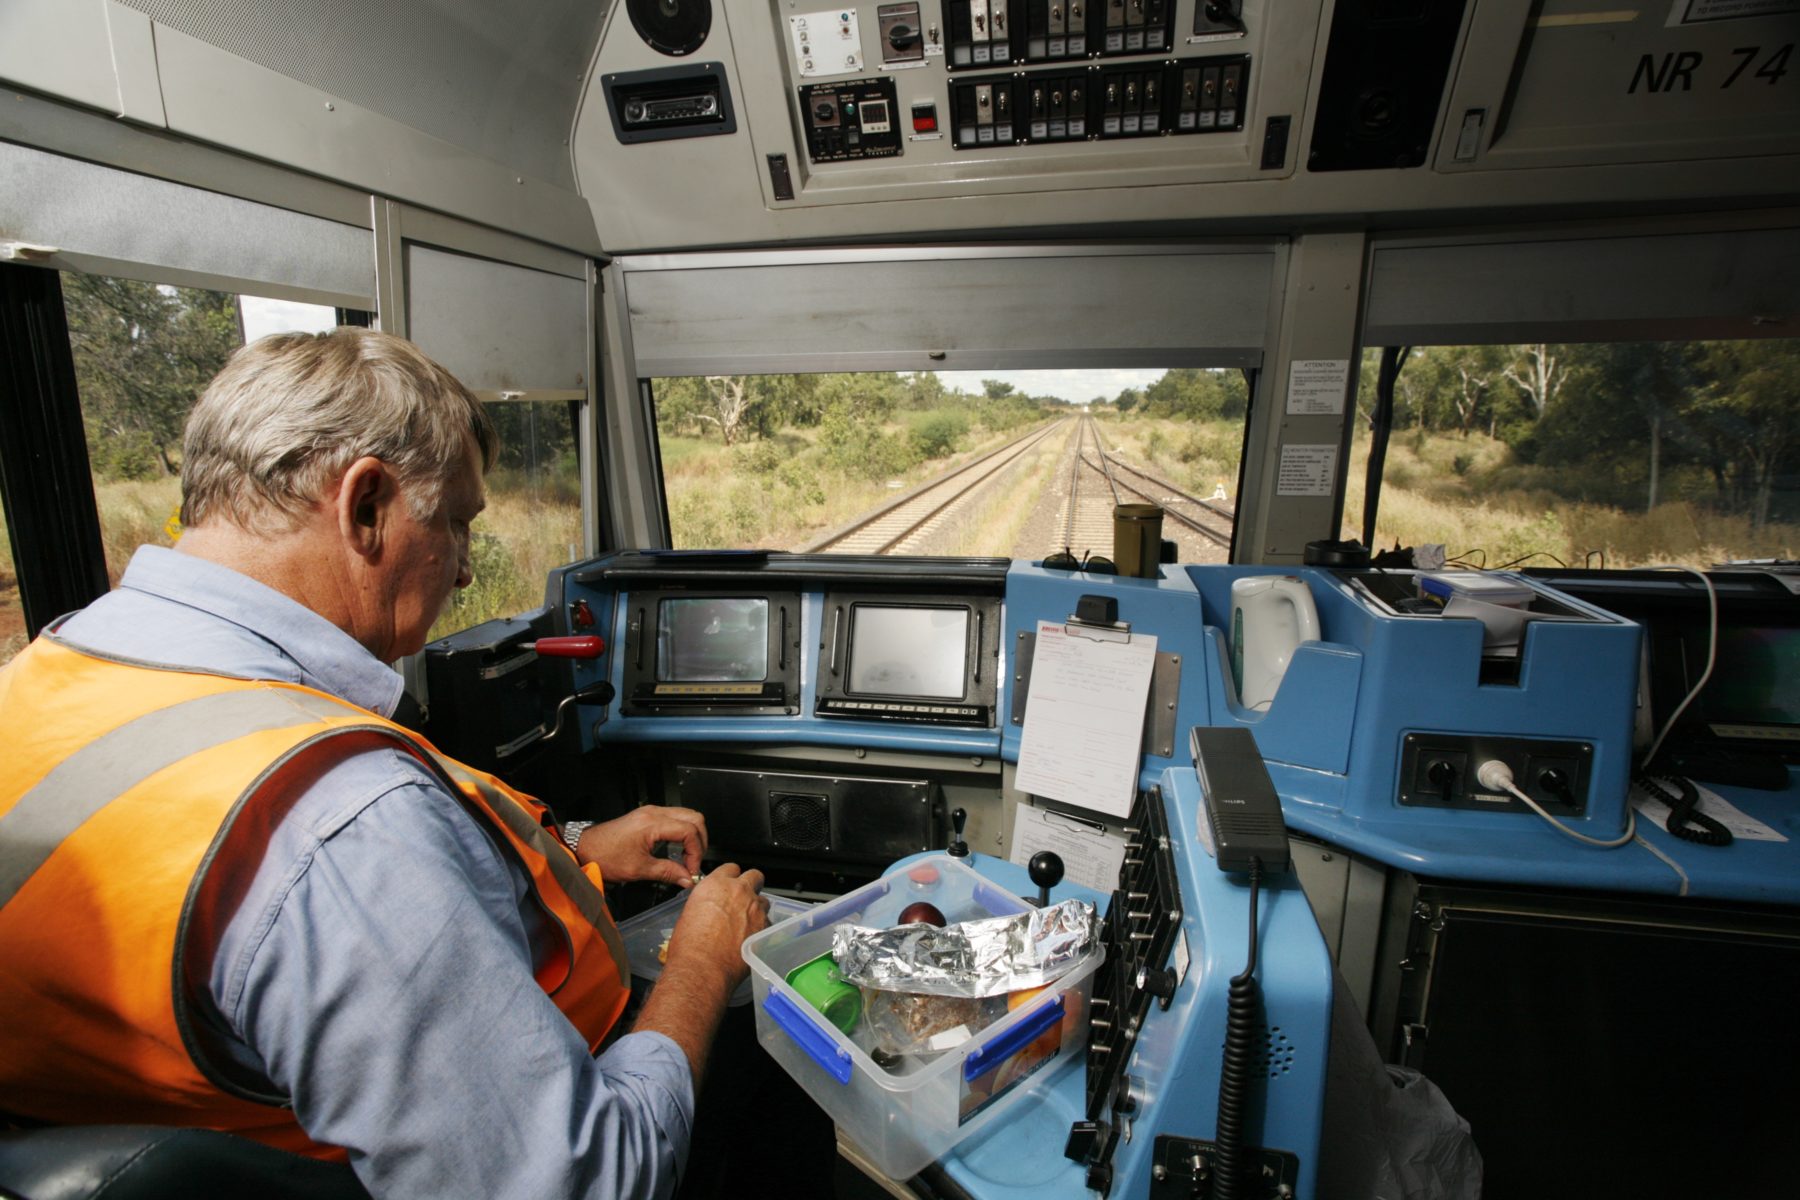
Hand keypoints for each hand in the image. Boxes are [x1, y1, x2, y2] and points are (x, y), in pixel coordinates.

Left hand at [575, 805, 707, 886]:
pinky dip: (682, 833)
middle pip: (694, 818)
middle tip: (694, 862)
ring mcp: (651, 812)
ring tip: (687, 858)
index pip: (689, 831)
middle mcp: (654, 813)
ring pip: (686, 816)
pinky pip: (675, 818)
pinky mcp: (647, 816)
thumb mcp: (638, 869)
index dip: (696, 852)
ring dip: (692, 836)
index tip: (691, 870)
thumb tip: (687, 879)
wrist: (584, 848)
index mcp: (652, 823)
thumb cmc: (605, 856)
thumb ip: (667, 873)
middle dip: (700, 841)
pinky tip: (677, 850)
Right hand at [663, 863, 769, 990]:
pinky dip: (761, 927)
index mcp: (715, 884)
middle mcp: (738, 891)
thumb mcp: (690, 913)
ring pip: (763, 900)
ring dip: (757, 908)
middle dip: (751, 885)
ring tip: (746, 923)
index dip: (730, 877)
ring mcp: (754, 908)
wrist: (702, 969)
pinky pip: (768, 921)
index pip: (730, 868)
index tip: (729, 884)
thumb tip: (712, 905)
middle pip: (754, 876)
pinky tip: (750, 938)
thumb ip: (706, 901)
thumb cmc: (690, 946)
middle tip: (743, 899)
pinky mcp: (765, 926)